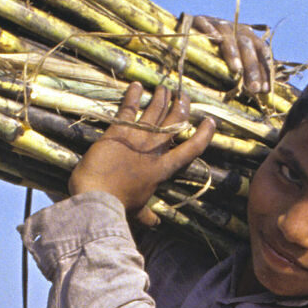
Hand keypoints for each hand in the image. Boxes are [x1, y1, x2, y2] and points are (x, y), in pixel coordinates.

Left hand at [67, 82, 215, 225]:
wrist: (97, 199)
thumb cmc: (118, 207)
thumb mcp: (136, 211)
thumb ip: (147, 214)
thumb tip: (155, 223)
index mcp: (161, 170)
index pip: (190, 150)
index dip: (202, 135)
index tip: (209, 122)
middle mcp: (153, 151)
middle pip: (174, 124)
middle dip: (181, 107)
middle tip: (184, 95)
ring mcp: (137, 139)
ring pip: (155, 113)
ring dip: (161, 98)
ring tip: (165, 87)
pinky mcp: (118, 132)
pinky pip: (128, 110)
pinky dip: (133, 96)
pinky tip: (138, 85)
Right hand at [189, 14, 272, 95]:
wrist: (191, 31)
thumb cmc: (215, 53)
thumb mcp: (233, 60)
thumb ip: (246, 73)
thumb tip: (260, 91)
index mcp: (247, 36)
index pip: (261, 51)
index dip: (264, 69)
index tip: (264, 89)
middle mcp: (235, 28)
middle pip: (247, 45)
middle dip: (252, 67)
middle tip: (253, 88)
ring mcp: (217, 23)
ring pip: (228, 35)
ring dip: (233, 52)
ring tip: (237, 70)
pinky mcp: (199, 20)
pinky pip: (205, 23)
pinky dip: (210, 30)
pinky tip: (215, 39)